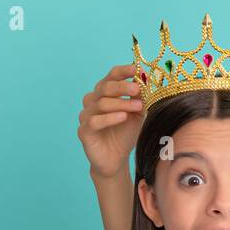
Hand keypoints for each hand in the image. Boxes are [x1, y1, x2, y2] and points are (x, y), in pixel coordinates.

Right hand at [78, 64, 144, 179]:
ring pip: (100, 104)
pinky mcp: (84, 131)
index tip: (135, 69)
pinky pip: (95, 121)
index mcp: (104, 94)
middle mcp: (92, 102)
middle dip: (122, 87)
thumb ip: (139, 98)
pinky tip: (123, 117)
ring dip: (121, 103)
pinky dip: (109, 118)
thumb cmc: (125, 134)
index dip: (122, 72)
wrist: (116, 160)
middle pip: (104, 88)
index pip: (110, 76)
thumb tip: (144, 80)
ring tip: (138, 106)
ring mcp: (86, 116)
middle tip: (137, 88)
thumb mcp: (137, 114)